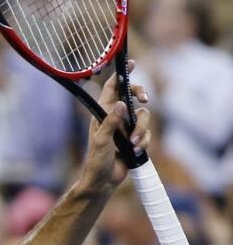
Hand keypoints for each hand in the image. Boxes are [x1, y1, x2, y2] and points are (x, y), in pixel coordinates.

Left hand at [78, 63, 150, 191]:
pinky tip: (135, 151)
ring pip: (144, 117)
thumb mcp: (102, 140)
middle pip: (133, 96)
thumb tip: (121, 104)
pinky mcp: (135, 139)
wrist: (103, 180)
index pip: (112, 88)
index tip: (132, 63)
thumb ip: (111, 122)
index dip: (121, 75)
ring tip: (133, 144)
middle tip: (145, 100)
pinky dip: (144, 142)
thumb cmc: (96, 160)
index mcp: (103, 113)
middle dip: (141, 95)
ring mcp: (127, 128)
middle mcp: (116, 117)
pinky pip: (147, 134)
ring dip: (141, 130)